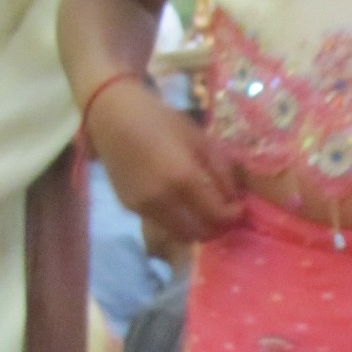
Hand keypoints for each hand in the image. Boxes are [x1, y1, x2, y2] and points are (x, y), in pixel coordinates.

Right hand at [86, 78, 243, 244]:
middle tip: (224, 213)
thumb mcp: (200, 139)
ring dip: (197, 228)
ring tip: (204, 211)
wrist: (113, 116)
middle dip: (217, 227)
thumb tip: (234, 199)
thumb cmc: (161, 121)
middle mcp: (162, 199)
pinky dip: (178, 222)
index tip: (239, 207)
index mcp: (183, 178)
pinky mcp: (130, 208)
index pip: (217, 215)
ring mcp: (144, 207)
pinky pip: (162, 225)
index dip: (233, 216)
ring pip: (180, 235)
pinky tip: (181, 204)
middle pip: (200, 233)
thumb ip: (221, 171)